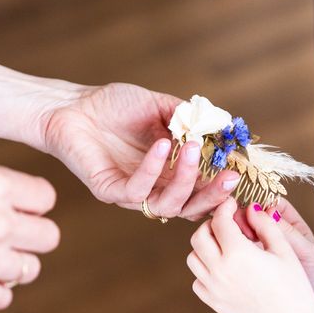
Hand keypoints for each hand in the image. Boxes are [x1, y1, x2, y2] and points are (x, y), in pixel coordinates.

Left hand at [40, 83, 240, 220]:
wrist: (74, 105)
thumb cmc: (116, 106)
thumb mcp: (160, 106)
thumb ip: (189, 116)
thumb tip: (222, 123)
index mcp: (171, 173)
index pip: (203, 189)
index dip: (222, 184)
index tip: (240, 168)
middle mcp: (155, 188)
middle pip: (191, 207)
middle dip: (213, 195)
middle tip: (230, 177)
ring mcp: (133, 193)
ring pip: (168, 204)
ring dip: (186, 180)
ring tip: (193, 150)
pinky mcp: (110, 191)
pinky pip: (137, 190)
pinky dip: (153, 169)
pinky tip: (161, 144)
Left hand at [186, 198, 313, 312]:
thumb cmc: (293, 284)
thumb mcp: (284, 249)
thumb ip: (265, 225)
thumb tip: (251, 208)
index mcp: (238, 253)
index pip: (220, 221)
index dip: (225, 208)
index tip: (232, 205)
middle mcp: (220, 270)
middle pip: (199, 237)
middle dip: (211, 225)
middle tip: (226, 224)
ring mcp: (214, 288)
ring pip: (193, 258)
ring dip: (205, 247)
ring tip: (224, 246)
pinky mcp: (213, 302)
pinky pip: (197, 280)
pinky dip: (205, 270)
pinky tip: (223, 268)